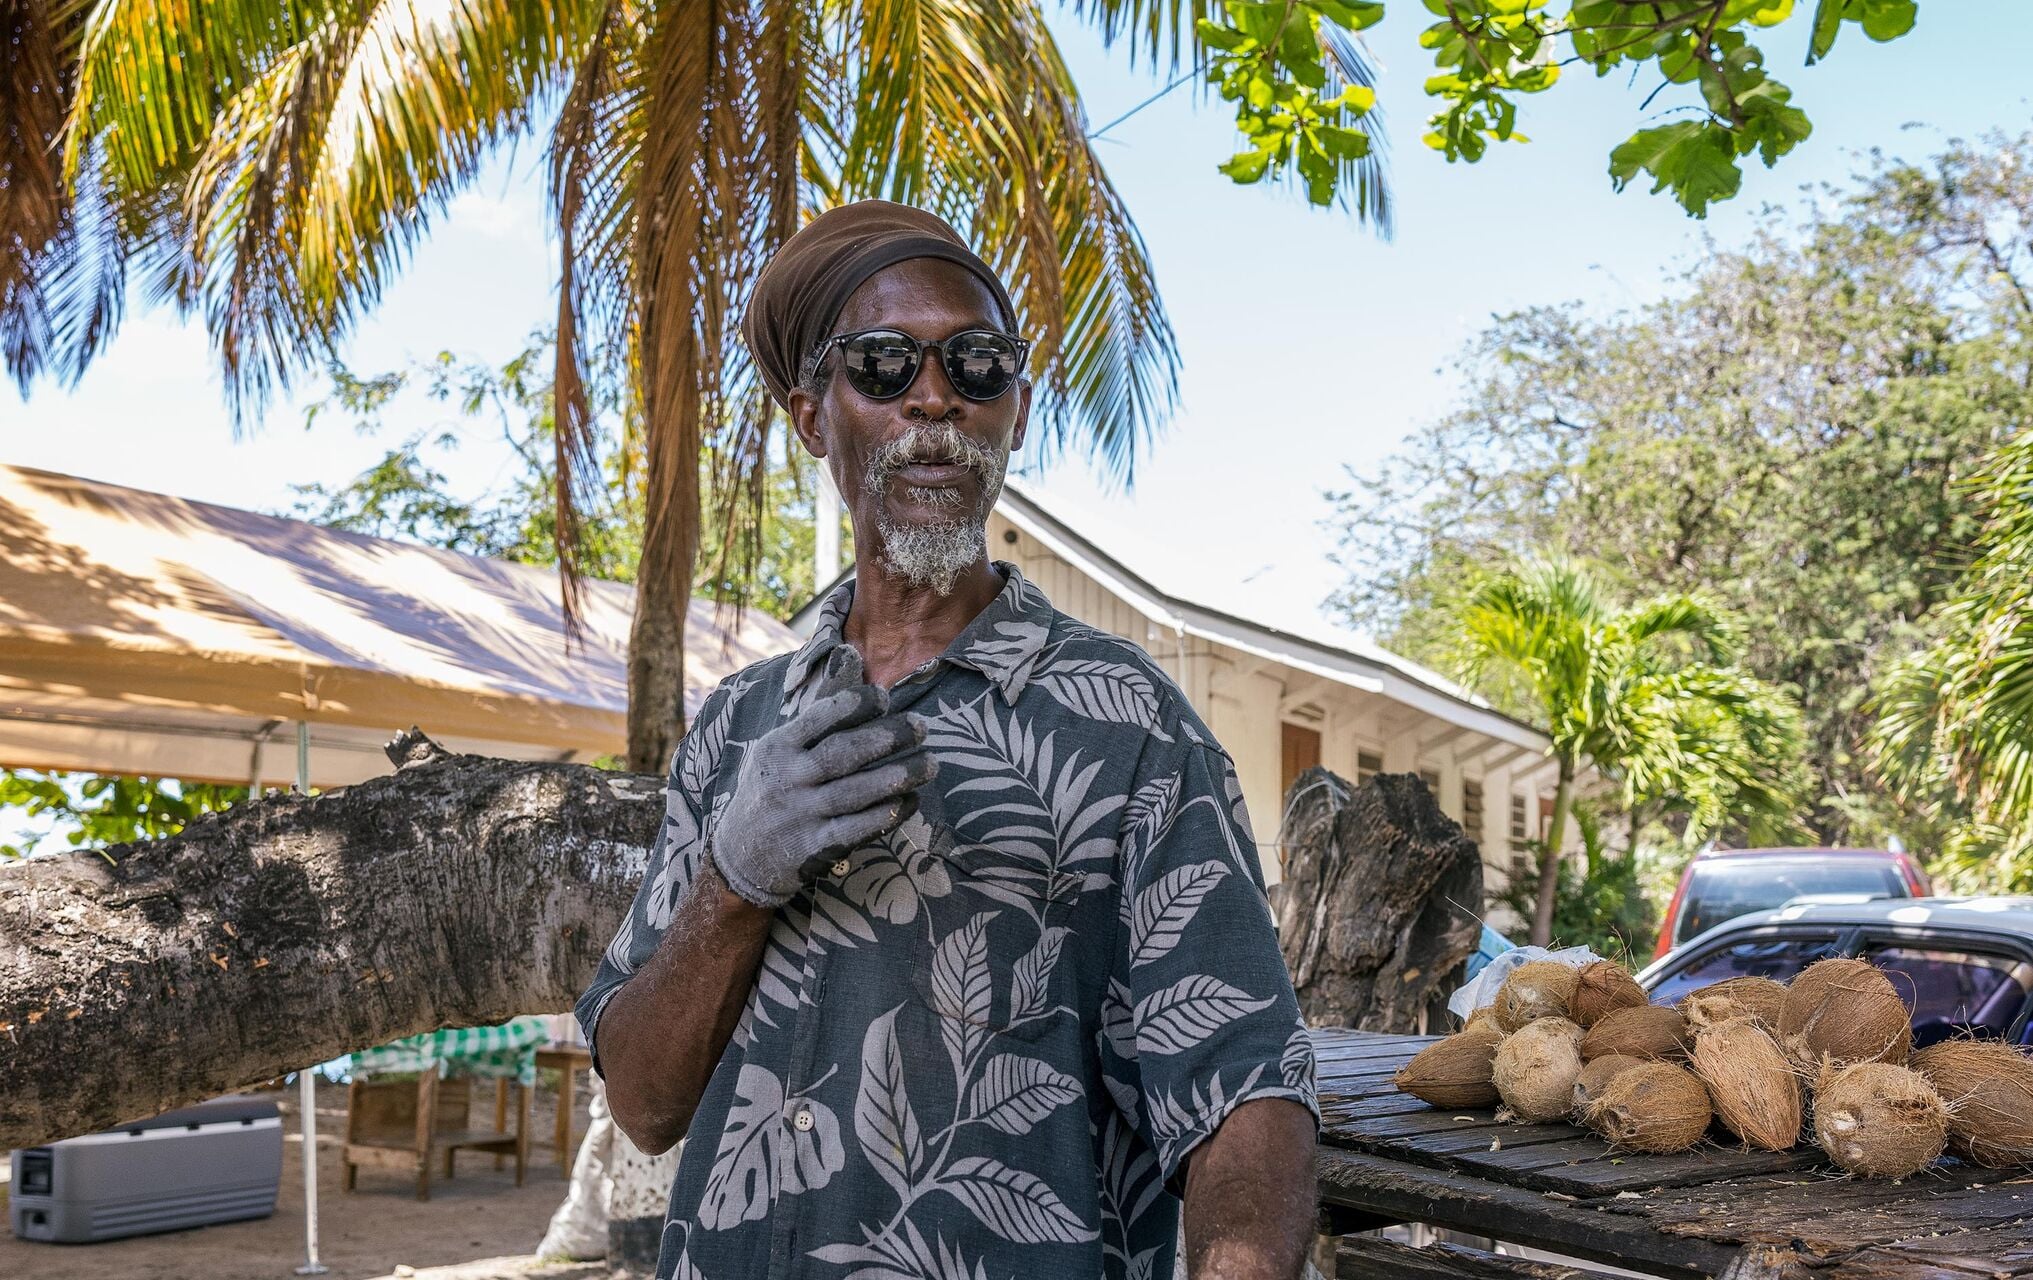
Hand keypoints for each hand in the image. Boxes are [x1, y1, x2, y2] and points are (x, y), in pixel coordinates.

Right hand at [709, 646, 935, 907]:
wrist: (740, 857)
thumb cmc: (772, 788)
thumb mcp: (782, 745)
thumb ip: (822, 704)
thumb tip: (849, 651)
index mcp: (777, 748)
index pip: (818, 719)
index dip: (855, 705)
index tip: (886, 698)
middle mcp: (786, 779)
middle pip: (841, 753)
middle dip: (885, 738)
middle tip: (921, 727)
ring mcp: (800, 816)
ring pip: (854, 792)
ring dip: (896, 777)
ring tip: (931, 764)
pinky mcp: (814, 849)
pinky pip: (856, 830)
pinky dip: (885, 815)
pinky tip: (910, 802)